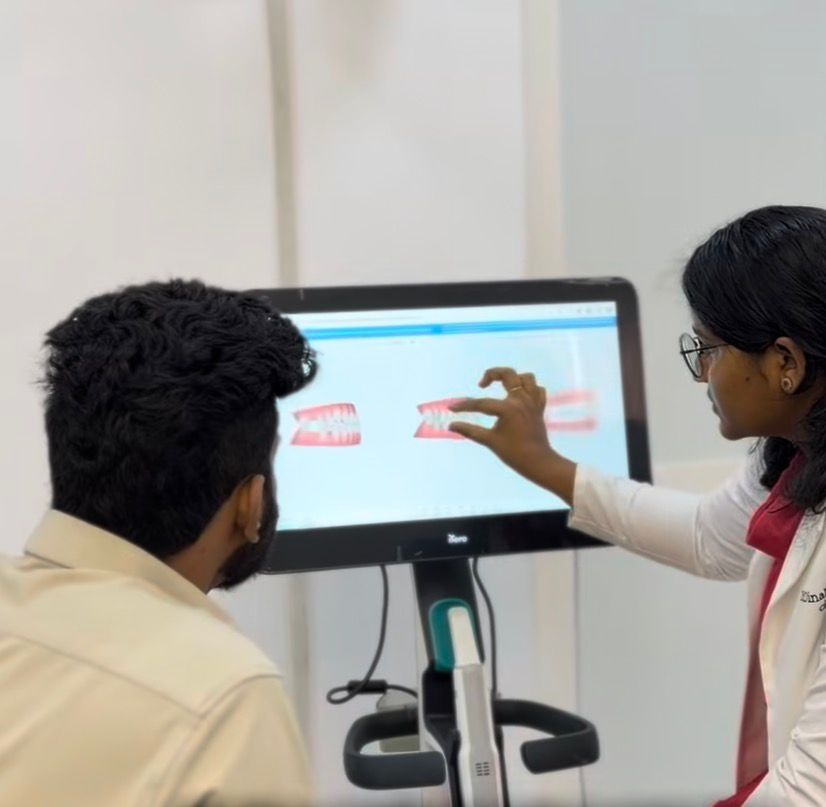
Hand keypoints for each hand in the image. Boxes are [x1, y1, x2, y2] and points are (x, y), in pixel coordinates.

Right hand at [448, 367, 556, 486]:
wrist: (538, 462)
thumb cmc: (513, 453)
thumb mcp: (489, 441)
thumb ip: (469, 430)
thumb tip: (451, 426)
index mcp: (508, 408)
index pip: (481, 403)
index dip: (465, 406)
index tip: (452, 408)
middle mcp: (521, 400)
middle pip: (508, 374)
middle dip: (492, 374)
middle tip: (482, 384)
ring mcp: (533, 402)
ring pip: (526, 378)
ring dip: (513, 379)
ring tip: (503, 387)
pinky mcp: (540, 407)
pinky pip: (538, 390)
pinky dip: (529, 389)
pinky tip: (520, 396)